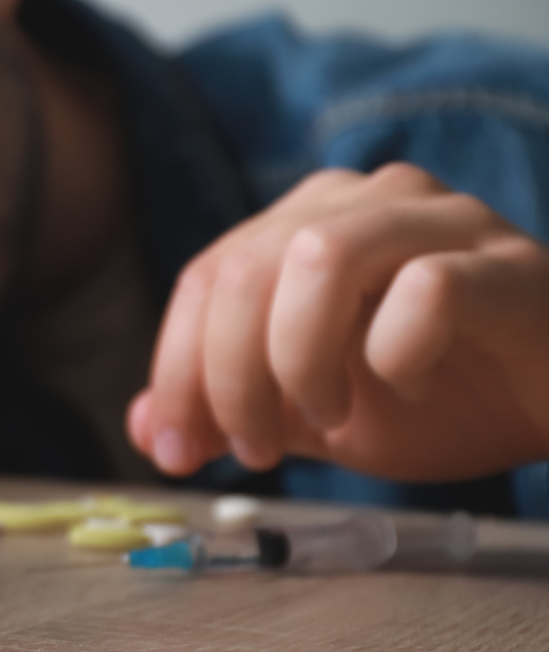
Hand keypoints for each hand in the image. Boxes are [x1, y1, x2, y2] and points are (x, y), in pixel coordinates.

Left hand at [128, 162, 548, 482]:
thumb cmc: (442, 395)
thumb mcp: (311, 413)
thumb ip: (230, 409)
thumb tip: (144, 428)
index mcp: (306, 221)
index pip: (205, 278)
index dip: (174, 370)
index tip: (177, 451)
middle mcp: (366, 200)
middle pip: (245, 268)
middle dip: (226, 378)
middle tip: (254, 451)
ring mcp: (442, 220)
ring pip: (319, 256)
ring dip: (299, 358)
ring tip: (327, 418)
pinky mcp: (509, 265)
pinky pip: (426, 290)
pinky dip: (395, 354)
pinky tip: (409, 386)